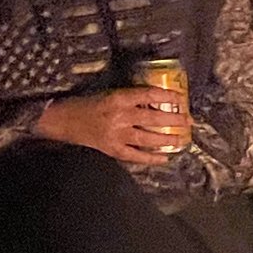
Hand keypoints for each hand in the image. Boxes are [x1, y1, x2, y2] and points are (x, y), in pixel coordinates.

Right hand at [36, 88, 188, 166]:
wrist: (62, 120)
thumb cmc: (87, 104)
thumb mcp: (109, 94)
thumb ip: (131, 99)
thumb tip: (156, 102)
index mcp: (119, 98)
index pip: (149, 95)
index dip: (168, 97)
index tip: (181, 99)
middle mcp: (120, 116)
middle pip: (154, 119)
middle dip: (174, 120)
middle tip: (189, 121)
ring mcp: (117, 135)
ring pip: (148, 138)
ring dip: (168, 140)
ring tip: (183, 140)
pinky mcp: (112, 149)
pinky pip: (136, 156)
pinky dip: (151, 158)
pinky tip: (165, 158)